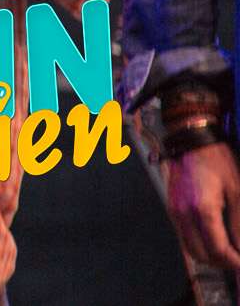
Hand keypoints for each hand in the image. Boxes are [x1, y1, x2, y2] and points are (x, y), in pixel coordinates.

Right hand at [167, 141, 239, 272]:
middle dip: (222, 263)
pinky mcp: (172, 208)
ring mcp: (174, 212)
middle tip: (238, 260)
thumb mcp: (238, 192)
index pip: (218, 250)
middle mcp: (183, 214)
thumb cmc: (217, 162)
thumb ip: (239, 224)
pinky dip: (200, 245)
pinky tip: (214, 238)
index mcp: (202, 210)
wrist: (192, 142)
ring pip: (190, 249)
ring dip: (209, 256)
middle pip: (201, 255)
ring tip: (228, 252)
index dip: (234, 262)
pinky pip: (184, 237)